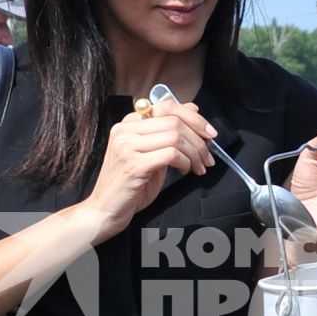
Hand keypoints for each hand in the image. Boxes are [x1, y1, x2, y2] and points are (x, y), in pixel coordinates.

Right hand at [80, 98, 215, 240]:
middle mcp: (125, 130)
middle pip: (174, 121)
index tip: (210, 133)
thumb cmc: (130, 184)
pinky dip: (185, 162)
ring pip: (175, 137)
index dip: (193, 117)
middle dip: (199, 139)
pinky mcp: (133, 165)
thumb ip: (168, 133)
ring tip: (199, 167)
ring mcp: (127, 146)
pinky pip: (170, 154)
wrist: (106, 210)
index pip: (166, 106)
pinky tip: (186, 171)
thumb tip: (193, 109)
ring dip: (195, 153)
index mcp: (129, 123)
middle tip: (208, 157)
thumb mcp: (152, 153)